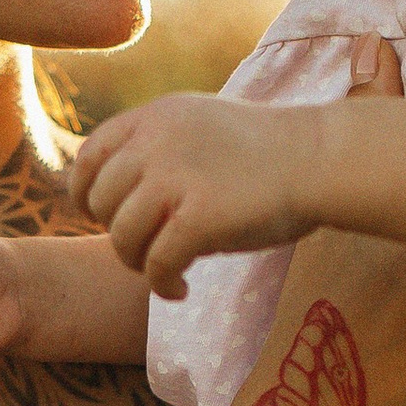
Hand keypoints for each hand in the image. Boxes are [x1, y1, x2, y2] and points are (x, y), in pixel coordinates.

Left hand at [67, 95, 313, 299]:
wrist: (320, 160)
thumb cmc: (267, 152)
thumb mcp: (199, 126)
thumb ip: (156, 146)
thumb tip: (111, 188)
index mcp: (155, 117)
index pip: (88, 157)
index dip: (85, 194)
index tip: (101, 217)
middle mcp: (157, 141)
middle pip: (102, 202)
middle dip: (117, 234)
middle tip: (146, 251)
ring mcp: (177, 177)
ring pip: (123, 236)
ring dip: (137, 263)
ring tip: (165, 272)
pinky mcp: (200, 217)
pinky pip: (157, 263)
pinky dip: (162, 284)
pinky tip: (180, 289)